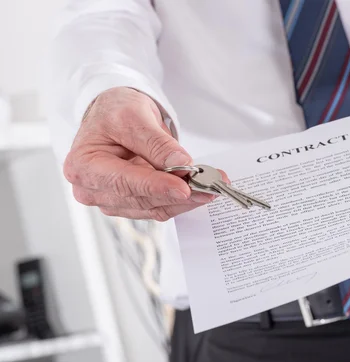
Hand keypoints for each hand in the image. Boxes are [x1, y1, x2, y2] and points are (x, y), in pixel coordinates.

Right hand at [63, 87, 217, 220]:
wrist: (112, 116)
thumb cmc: (114, 112)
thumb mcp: (133, 116)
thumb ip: (156, 142)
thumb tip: (180, 163)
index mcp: (84, 166)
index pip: (124, 182)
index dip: (156, 187)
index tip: (184, 188)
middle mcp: (92, 190)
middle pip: (141, 199)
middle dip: (178, 194)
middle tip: (209, 185)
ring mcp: (111, 200)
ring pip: (154, 208)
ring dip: (185, 200)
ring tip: (210, 187)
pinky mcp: (129, 203)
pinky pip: (158, 206)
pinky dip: (180, 200)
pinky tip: (199, 190)